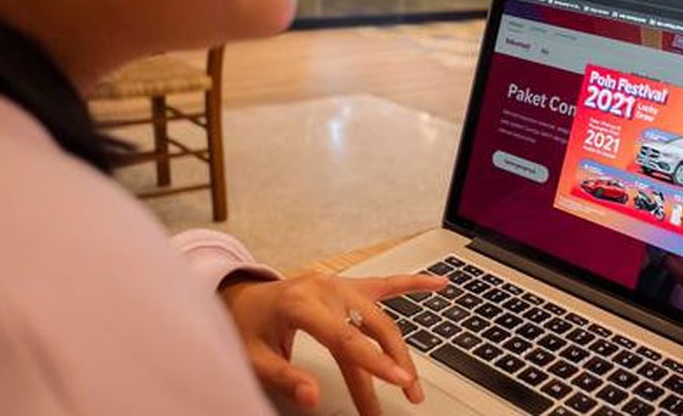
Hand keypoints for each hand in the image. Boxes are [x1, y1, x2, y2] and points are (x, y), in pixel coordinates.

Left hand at [220, 272, 447, 414]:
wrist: (242, 297)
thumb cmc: (247, 327)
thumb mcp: (254, 357)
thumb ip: (285, 377)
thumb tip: (313, 398)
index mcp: (302, 304)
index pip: (347, 339)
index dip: (375, 363)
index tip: (399, 381)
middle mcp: (326, 289)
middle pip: (373, 328)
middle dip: (394, 364)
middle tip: (410, 395)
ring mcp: (340, 284)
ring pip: (382, 317)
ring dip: (401, 348)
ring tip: (413, 380)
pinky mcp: (348, 286)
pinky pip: (385, 284)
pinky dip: (413, 283)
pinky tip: (440, 284)